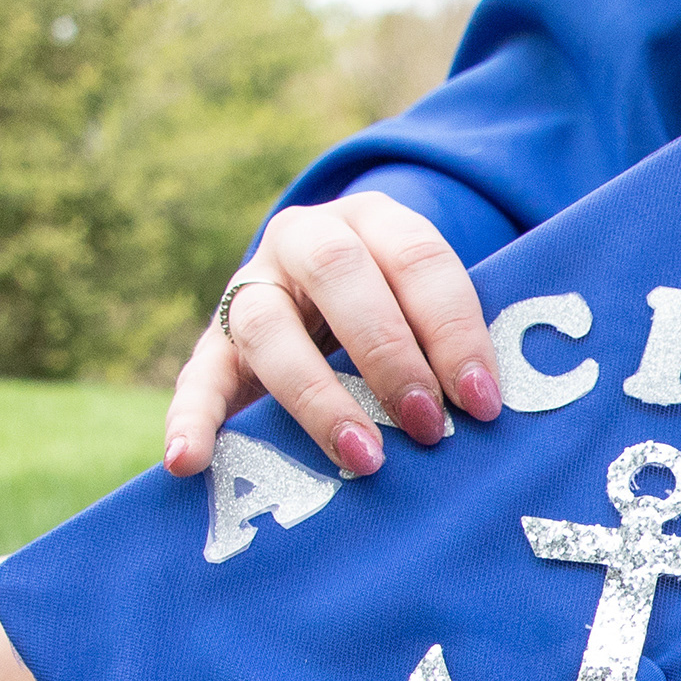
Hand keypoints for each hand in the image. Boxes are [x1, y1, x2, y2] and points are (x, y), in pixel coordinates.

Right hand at [165, 193, 502, 477]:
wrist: (324, 296)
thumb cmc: (403, 315)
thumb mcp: (428, 305)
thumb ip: (452, 339)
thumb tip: (492, 411)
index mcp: (373, 219)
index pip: (417, 259)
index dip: (453, 329)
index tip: (482, 401)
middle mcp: (305, 239)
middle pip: (340, 273)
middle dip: (389, 352)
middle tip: (427, 424)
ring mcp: (251, 287)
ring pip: (267, 325)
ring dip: (317, 396)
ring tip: (363, 456)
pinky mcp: (212, 342)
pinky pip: (195, 378)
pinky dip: (189, 420)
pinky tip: (188, 461)